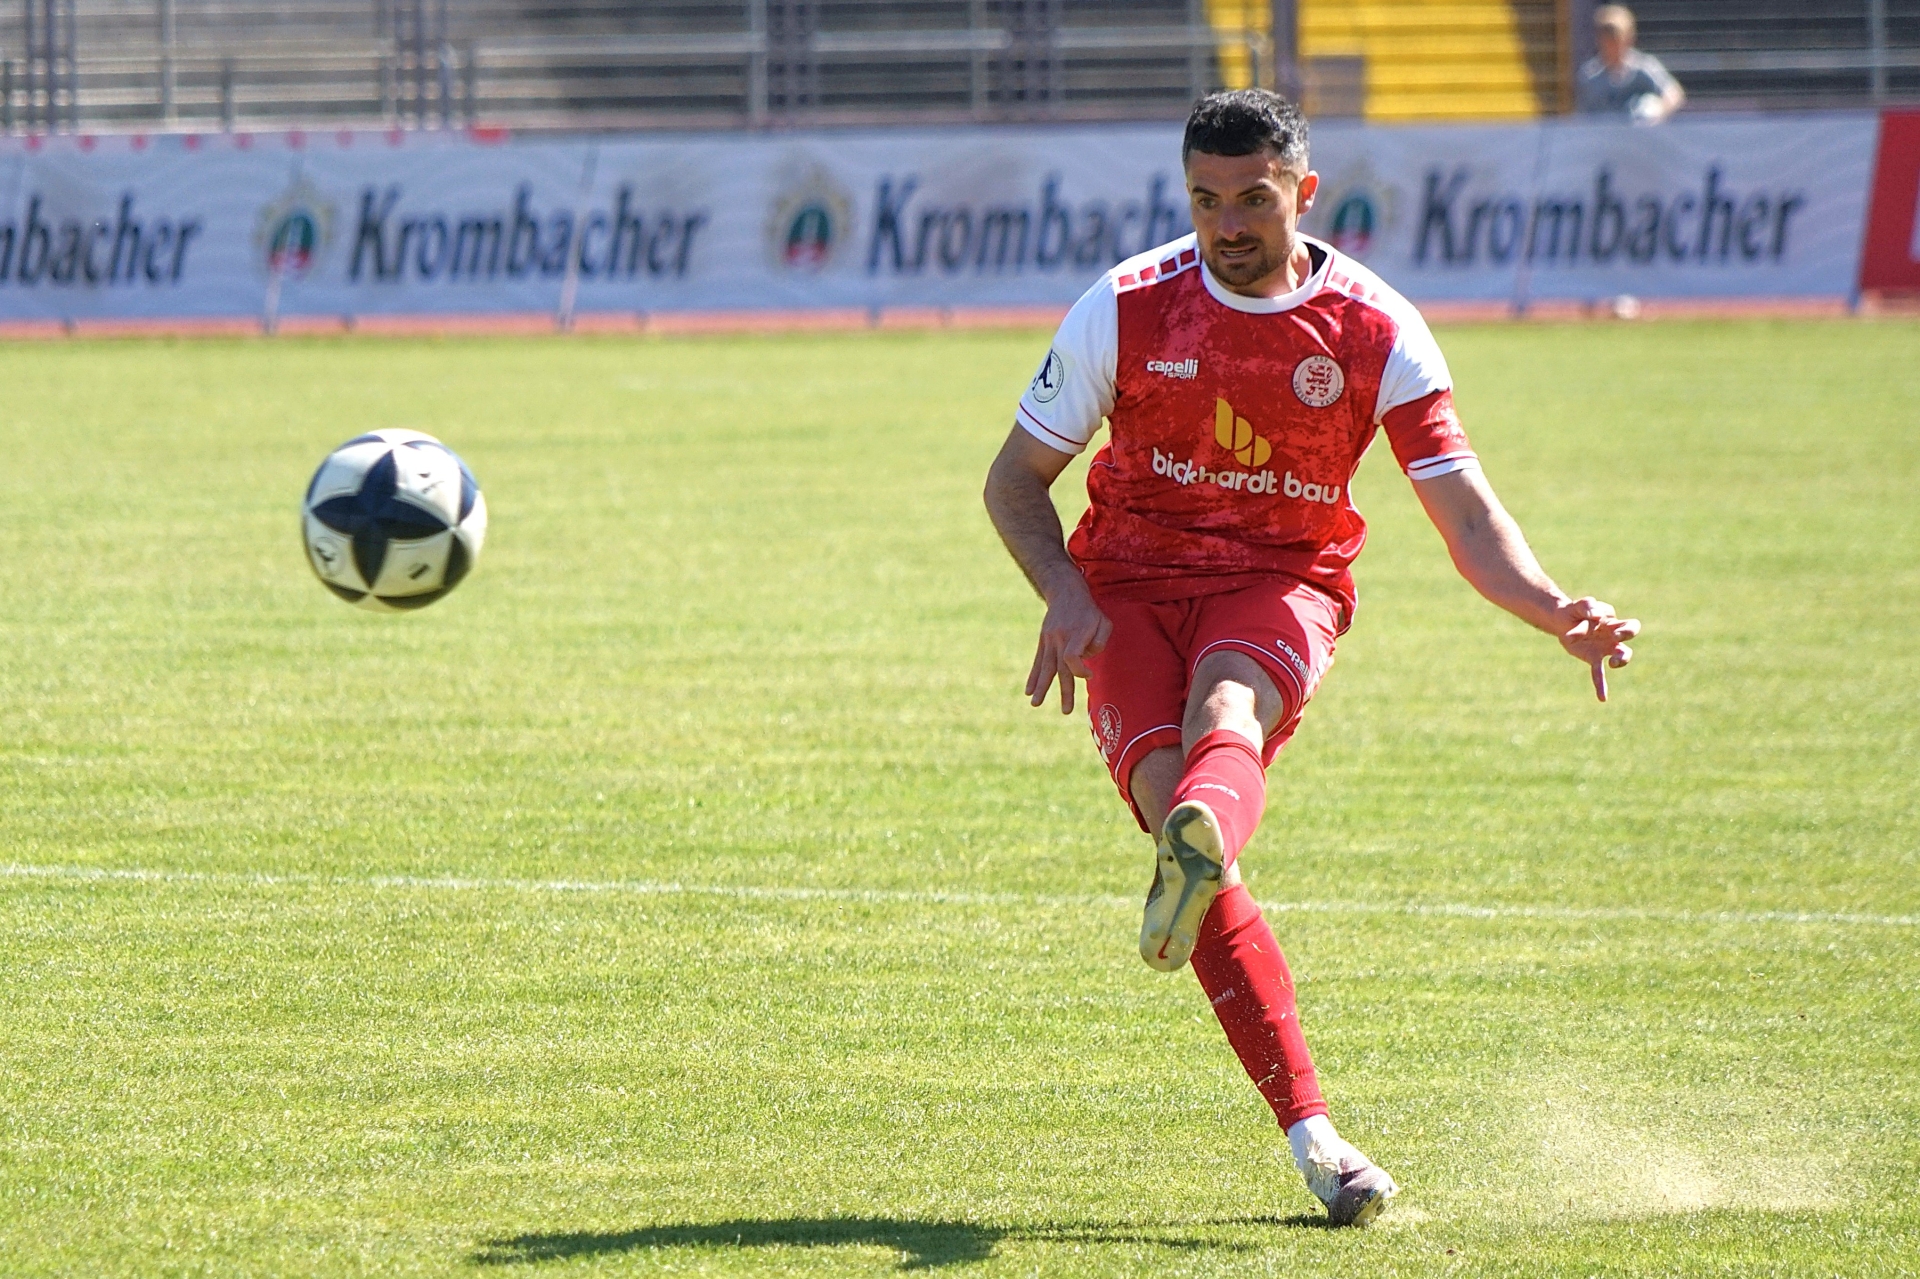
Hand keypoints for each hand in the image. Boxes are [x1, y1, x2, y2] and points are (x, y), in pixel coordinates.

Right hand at [1026, 575, 1111, 714]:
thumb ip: (1100, 643)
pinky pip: (1038, 661)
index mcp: (1076, 633)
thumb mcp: (1104, 622)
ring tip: (1035, 704)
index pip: (1072, 658)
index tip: (1089, 674)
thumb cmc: (1090, 611)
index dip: (1080, 670)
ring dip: (1042, 687)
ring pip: (1046, 667)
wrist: (1066, 592)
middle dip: (1064, 691)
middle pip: (1060, 668)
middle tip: (1066, 711)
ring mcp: (1049, 639)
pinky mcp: (1043, 640)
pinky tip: (1028, 691)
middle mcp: (1060, 638)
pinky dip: (1033, 677)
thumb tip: (1088, 660)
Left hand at [1555, 596, 1639, 701]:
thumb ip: (1588, 606)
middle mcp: (1613, 636)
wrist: (1562, 621)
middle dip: (1626, 637)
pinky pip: (1599, 673)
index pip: (1629, 625)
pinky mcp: (1593, 658)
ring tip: (1612, 663)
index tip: (1612, 631)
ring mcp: (1605, 648)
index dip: (1625, 629)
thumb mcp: (1579, 605)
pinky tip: (1602, 698)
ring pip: (1622, 656)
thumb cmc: (1576, 611)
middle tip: (1615, 637)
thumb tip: (1596, 615)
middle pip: (1630, 638)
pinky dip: (1601, 685)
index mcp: (1613, 621)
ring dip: (1620, 660)